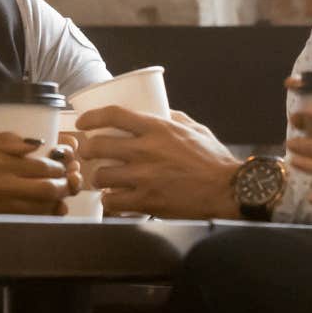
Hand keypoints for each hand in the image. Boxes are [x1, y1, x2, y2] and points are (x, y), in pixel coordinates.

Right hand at [0, 133, 71, 218]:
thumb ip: (5, 141)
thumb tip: (35, 143)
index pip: (42, 166)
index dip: (60, 164)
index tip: (65, 160)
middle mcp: (1, 188)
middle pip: (48, 190)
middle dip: (64, 185)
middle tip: (69, 179)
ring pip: (40, 210)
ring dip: (56, 203)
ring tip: (61, 195)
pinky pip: (25, 222)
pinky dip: (40, 216)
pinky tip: (43, 210)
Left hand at [77, 107, 237, 219]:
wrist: (228, 190)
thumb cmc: (214, 160)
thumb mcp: (195, 129)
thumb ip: (174, 118)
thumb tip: (160, 110)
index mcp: (157, 129)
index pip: (113, 114)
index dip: (91, 116)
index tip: (83, 122)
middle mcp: (146, 150)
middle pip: (98, 145)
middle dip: (88, 150)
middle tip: (89, 154)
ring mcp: (144, 177)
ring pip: (101, 175)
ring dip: (98, 178)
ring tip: (103, 179)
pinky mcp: (146, 201)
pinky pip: (113, 202)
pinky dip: (110, 201)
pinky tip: (114, 199)